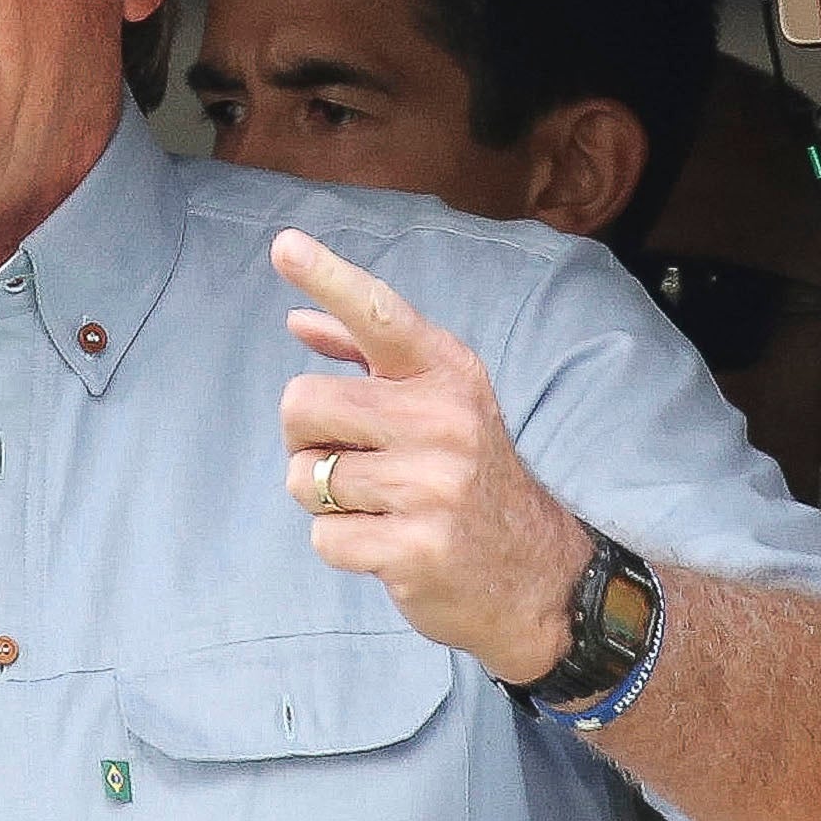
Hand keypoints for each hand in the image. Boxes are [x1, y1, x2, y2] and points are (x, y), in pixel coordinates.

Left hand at [270, 229, 591, 682]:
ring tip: (380, 505)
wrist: (536, 576)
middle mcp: (445, 419)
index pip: (380, 314)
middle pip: (302, 403)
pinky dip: (341, 545)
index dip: (328, 277)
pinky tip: (388, 544)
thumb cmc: (465, 479)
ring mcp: (434, 485)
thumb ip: (366, 361)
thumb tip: (297, 321)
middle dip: (306, 438)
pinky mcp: (418, 548)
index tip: (284, 244)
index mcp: (447, 373)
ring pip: (305, 477)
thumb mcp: (435, 406)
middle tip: (352, 458)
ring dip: (324, 498)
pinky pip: (324, 537)